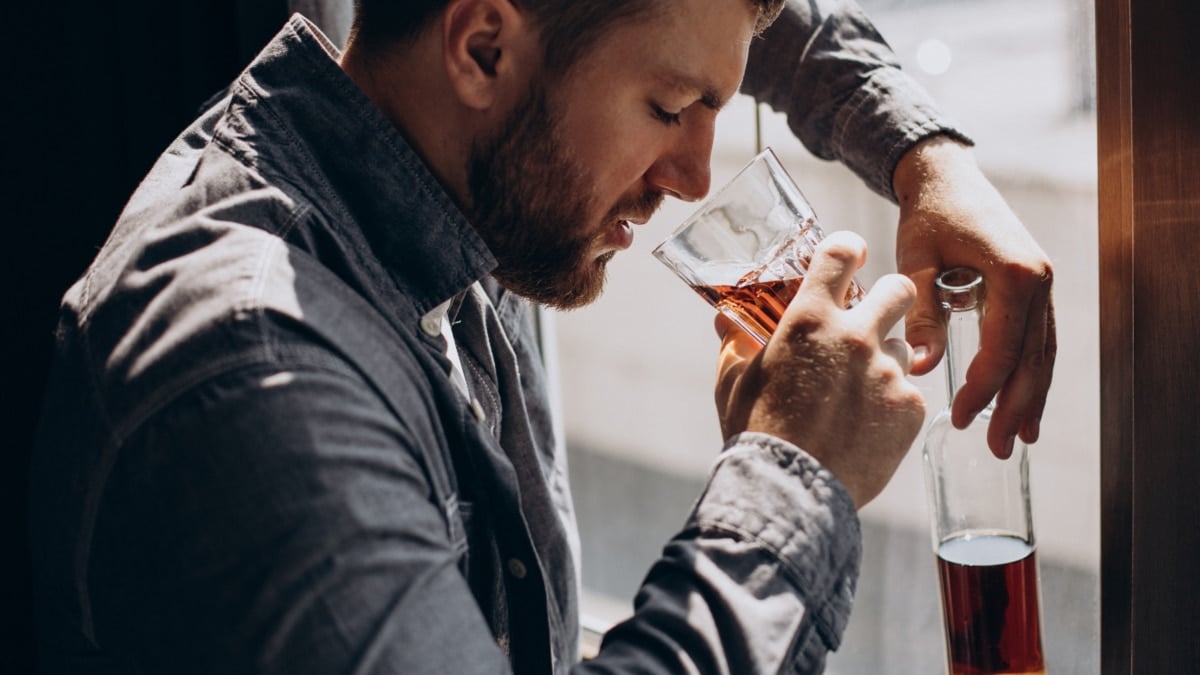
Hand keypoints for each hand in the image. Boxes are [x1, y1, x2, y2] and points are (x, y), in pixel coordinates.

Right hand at [714, 232, 925, 508]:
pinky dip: (891, 406)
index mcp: (809, 319)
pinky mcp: (910, 408)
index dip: (848, 249)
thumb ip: (735, 344)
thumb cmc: (755, 433)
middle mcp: (855, 336)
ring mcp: (887, 373)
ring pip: (904, 347)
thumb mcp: (734, 382)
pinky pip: (909, 394)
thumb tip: (726, 322)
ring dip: (885, 361)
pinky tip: (865, 426)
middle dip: (889, 298)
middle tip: (872, 319)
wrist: (788, 490)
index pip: (842, 252)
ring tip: (857, 392)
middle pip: (899, 288)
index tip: (849, 258)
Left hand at [892, 136, 1055, 458]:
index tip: (960, 420)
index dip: (982, 390)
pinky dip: (1031, 373)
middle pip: (1032, 359)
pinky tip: (1024, 402)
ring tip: (1019, 438)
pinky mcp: (1035, 288)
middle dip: (1015, 408)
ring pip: (1042, 353)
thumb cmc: (927, 215)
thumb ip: (920, 314)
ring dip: (1031, 397)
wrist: (946, 176)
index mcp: (1015, 275)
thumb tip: (919, 368)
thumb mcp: (915, 262)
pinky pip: (1037, 339)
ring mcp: (1042, 284)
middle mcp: (1039, 281)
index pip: (1002, 349)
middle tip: (997, 449)